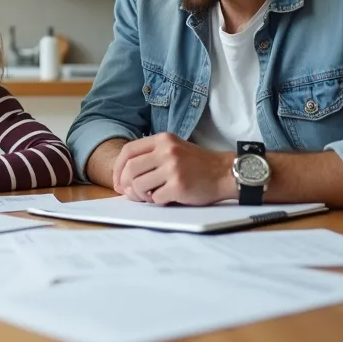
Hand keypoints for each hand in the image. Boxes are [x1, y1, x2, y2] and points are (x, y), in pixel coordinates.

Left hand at [112, 133, 235, 205]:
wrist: (225, 173)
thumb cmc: (197, 164)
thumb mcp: (174, 149)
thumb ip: (151, 156)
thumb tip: (123, 178)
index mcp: (163, 139)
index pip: (128, 151)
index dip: (118, 168)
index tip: (117, 181)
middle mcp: (167, 151)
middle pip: (130, 169)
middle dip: (126, 185)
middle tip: (132, 193)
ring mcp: (173, 168)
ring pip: (139, 185)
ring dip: (141, 195)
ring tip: (152, 195)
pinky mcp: (179, 185)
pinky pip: (155, 198)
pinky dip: (157, 201)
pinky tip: (167, 198)